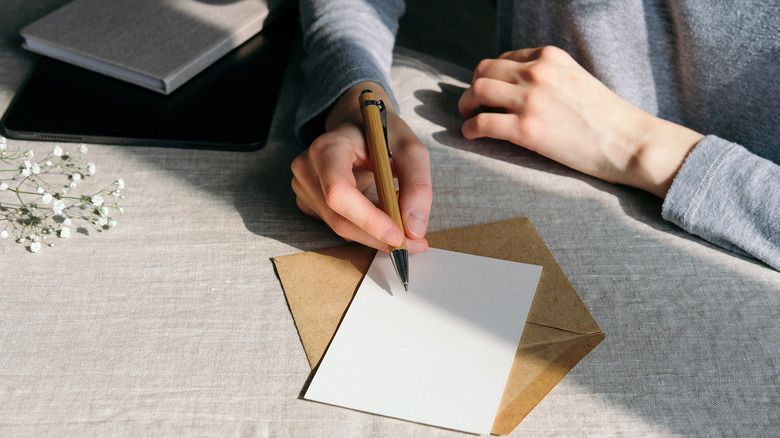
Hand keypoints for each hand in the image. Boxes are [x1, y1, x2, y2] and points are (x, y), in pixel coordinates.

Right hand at [291, 82, 431, 252]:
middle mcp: (307, 167)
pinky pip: (338, 225)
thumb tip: (414, 229)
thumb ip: (418, 185)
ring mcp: (303, 186)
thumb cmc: (383, 133)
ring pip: (340, 227)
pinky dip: (364, 228)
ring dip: (374, 233)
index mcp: (328, 147)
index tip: (400, 235)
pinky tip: (381, 214)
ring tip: (402, 221)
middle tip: (415, 243)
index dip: (368, 220)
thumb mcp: (410, 149)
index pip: (340, 192)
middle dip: (379, 237)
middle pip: (340, 219)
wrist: (357, 124)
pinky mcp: (308, 200)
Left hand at [458, 46, 704, 197]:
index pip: (504, 58)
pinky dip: (469, 129)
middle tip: (470, 104)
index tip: (490, 90)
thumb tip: (522, 89)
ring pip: (477, 92)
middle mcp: (536, 72)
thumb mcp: (576, 80)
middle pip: (484, 71)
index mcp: (550, 56)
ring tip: (467, 117)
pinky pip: (481, 123)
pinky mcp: (526, 130)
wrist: (629, 141)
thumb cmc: (607, 118)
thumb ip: (549, 78)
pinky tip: (470, 136)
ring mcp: (530, 100)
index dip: (491, 75)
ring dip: (465, 105)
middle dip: (473, 87)